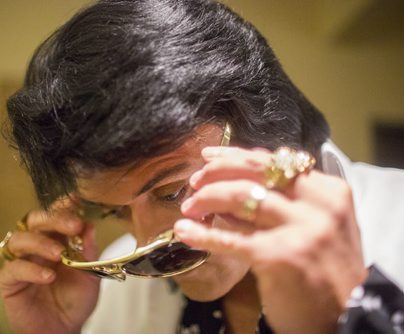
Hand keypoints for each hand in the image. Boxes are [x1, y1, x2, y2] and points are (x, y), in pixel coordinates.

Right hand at [0, 199, 99, 333]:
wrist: (64, 330)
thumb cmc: (75, 301)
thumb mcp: (90, 275)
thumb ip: (88, 252)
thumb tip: (90, 226)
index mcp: (56, 239)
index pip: (55, 214)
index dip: (63, 205)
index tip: (77, 200)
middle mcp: (36, 246)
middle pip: (35, 220)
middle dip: (53, 218)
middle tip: (72, 226)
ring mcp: (20, 262)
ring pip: (19, 239)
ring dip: (40, 243)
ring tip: (59, 255)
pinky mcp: (8, 282)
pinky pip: (12, 269)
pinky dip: (31, 269)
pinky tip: (48, 276)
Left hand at [175, 146, 366, 333]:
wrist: (347, 317)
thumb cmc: (328, 269)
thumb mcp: (321, 224)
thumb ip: (289, 198)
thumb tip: (238, 176)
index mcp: (328, 192)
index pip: (273, 161)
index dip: (234, 156)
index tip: (208, 157)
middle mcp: (317, 206)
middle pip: (253, 173)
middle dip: (215, 173)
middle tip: (194, 183)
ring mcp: (300, 230)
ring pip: (240, 197)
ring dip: (206, 199)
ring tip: (189, 208)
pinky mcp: (278, 256)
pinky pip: (230, 238)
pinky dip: (202, 234)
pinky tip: (184, 231)